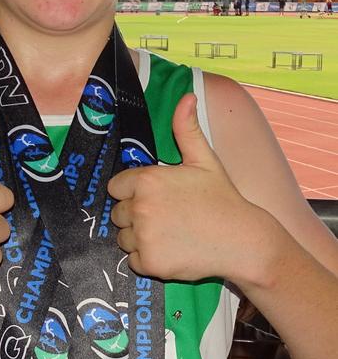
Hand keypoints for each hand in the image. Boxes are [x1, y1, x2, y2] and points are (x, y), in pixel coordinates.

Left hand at [108, 93, 253, 280]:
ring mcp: (144, 236)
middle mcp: (140, 207)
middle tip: (168, 218)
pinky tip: (172, 251)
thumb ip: (186, 129)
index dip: (133, 193)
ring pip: (124, 238)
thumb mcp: (205, 160)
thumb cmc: (222, 198)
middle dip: (136, 216)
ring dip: (140, 239)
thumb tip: (187, 96)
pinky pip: (134, 261)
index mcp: (147, 180)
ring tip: (171, 234)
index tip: (156, 198)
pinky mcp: (150, 262)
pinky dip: (149, 260)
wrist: (243, 240)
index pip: (116, 188)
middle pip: (118, 214)